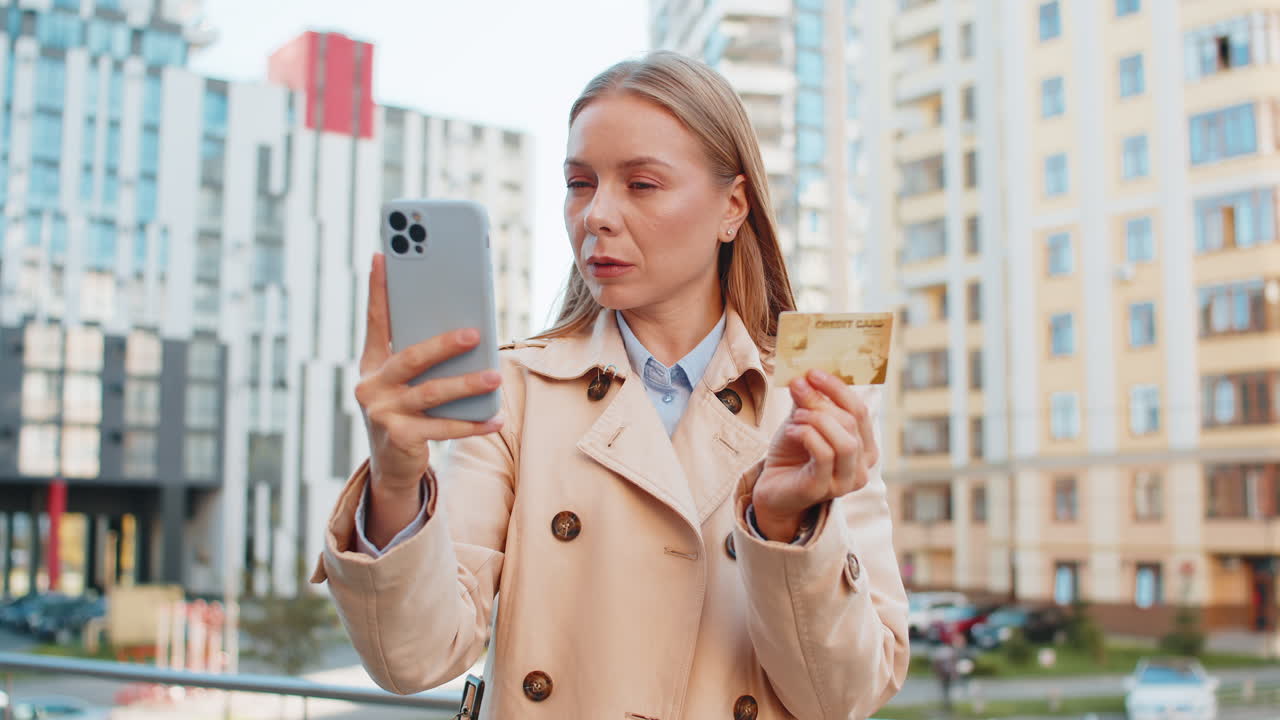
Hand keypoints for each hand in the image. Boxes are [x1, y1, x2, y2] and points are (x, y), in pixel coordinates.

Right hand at [354, 253, 503, 496]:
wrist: (391, 463)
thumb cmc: (407, 409)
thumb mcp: (408, 381)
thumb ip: (424, 356)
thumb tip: (468, 329)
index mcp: (373, 363)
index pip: (376, 320)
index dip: (378, 289)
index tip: (383, 256)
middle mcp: (372, 385)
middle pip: (411, 358)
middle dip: (443, 344)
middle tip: (474, 333)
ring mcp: (382, 412)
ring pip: (431, 393)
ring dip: (466, 385)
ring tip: (495, 377)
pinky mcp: (398, 438)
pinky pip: (442, 428)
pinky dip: (472, 424)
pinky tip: (496, 419)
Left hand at [752, 369, 878, 540]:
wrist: (773, 489)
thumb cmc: (793, 455)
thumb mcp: (803, 422)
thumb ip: (808, 402)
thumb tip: (805, 377)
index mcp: (865, 447)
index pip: (860, 411)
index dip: (838, 388)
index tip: (813, 372)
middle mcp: (862, 466)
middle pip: (851, 422)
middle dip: (822, 401)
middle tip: (798, 387)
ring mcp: (845, 481)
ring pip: (845, 440)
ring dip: (817, 420)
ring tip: (795, 417)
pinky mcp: (824, 489)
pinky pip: (824, 455)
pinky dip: (807, 435)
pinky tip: (791, 431)